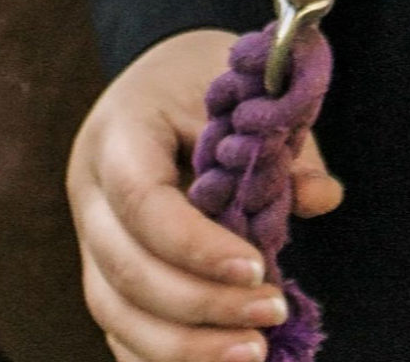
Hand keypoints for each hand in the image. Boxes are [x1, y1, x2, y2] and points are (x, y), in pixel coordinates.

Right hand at [66, 27, 343, 361]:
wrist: (161, 76)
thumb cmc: (205, 78)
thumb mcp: (244, 88)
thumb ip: (280, 146)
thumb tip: (322, 197)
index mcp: (119, 131)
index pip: (142, 202)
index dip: (195, 245)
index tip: (256, 268)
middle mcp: (90, 188)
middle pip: (124, 269)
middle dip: (199, 306)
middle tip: (270, 314)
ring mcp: (87, 233)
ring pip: (114, 310)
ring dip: (182, 346)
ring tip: (253, 352)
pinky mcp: (102, 267)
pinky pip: (118, 326)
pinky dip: (160, 355)